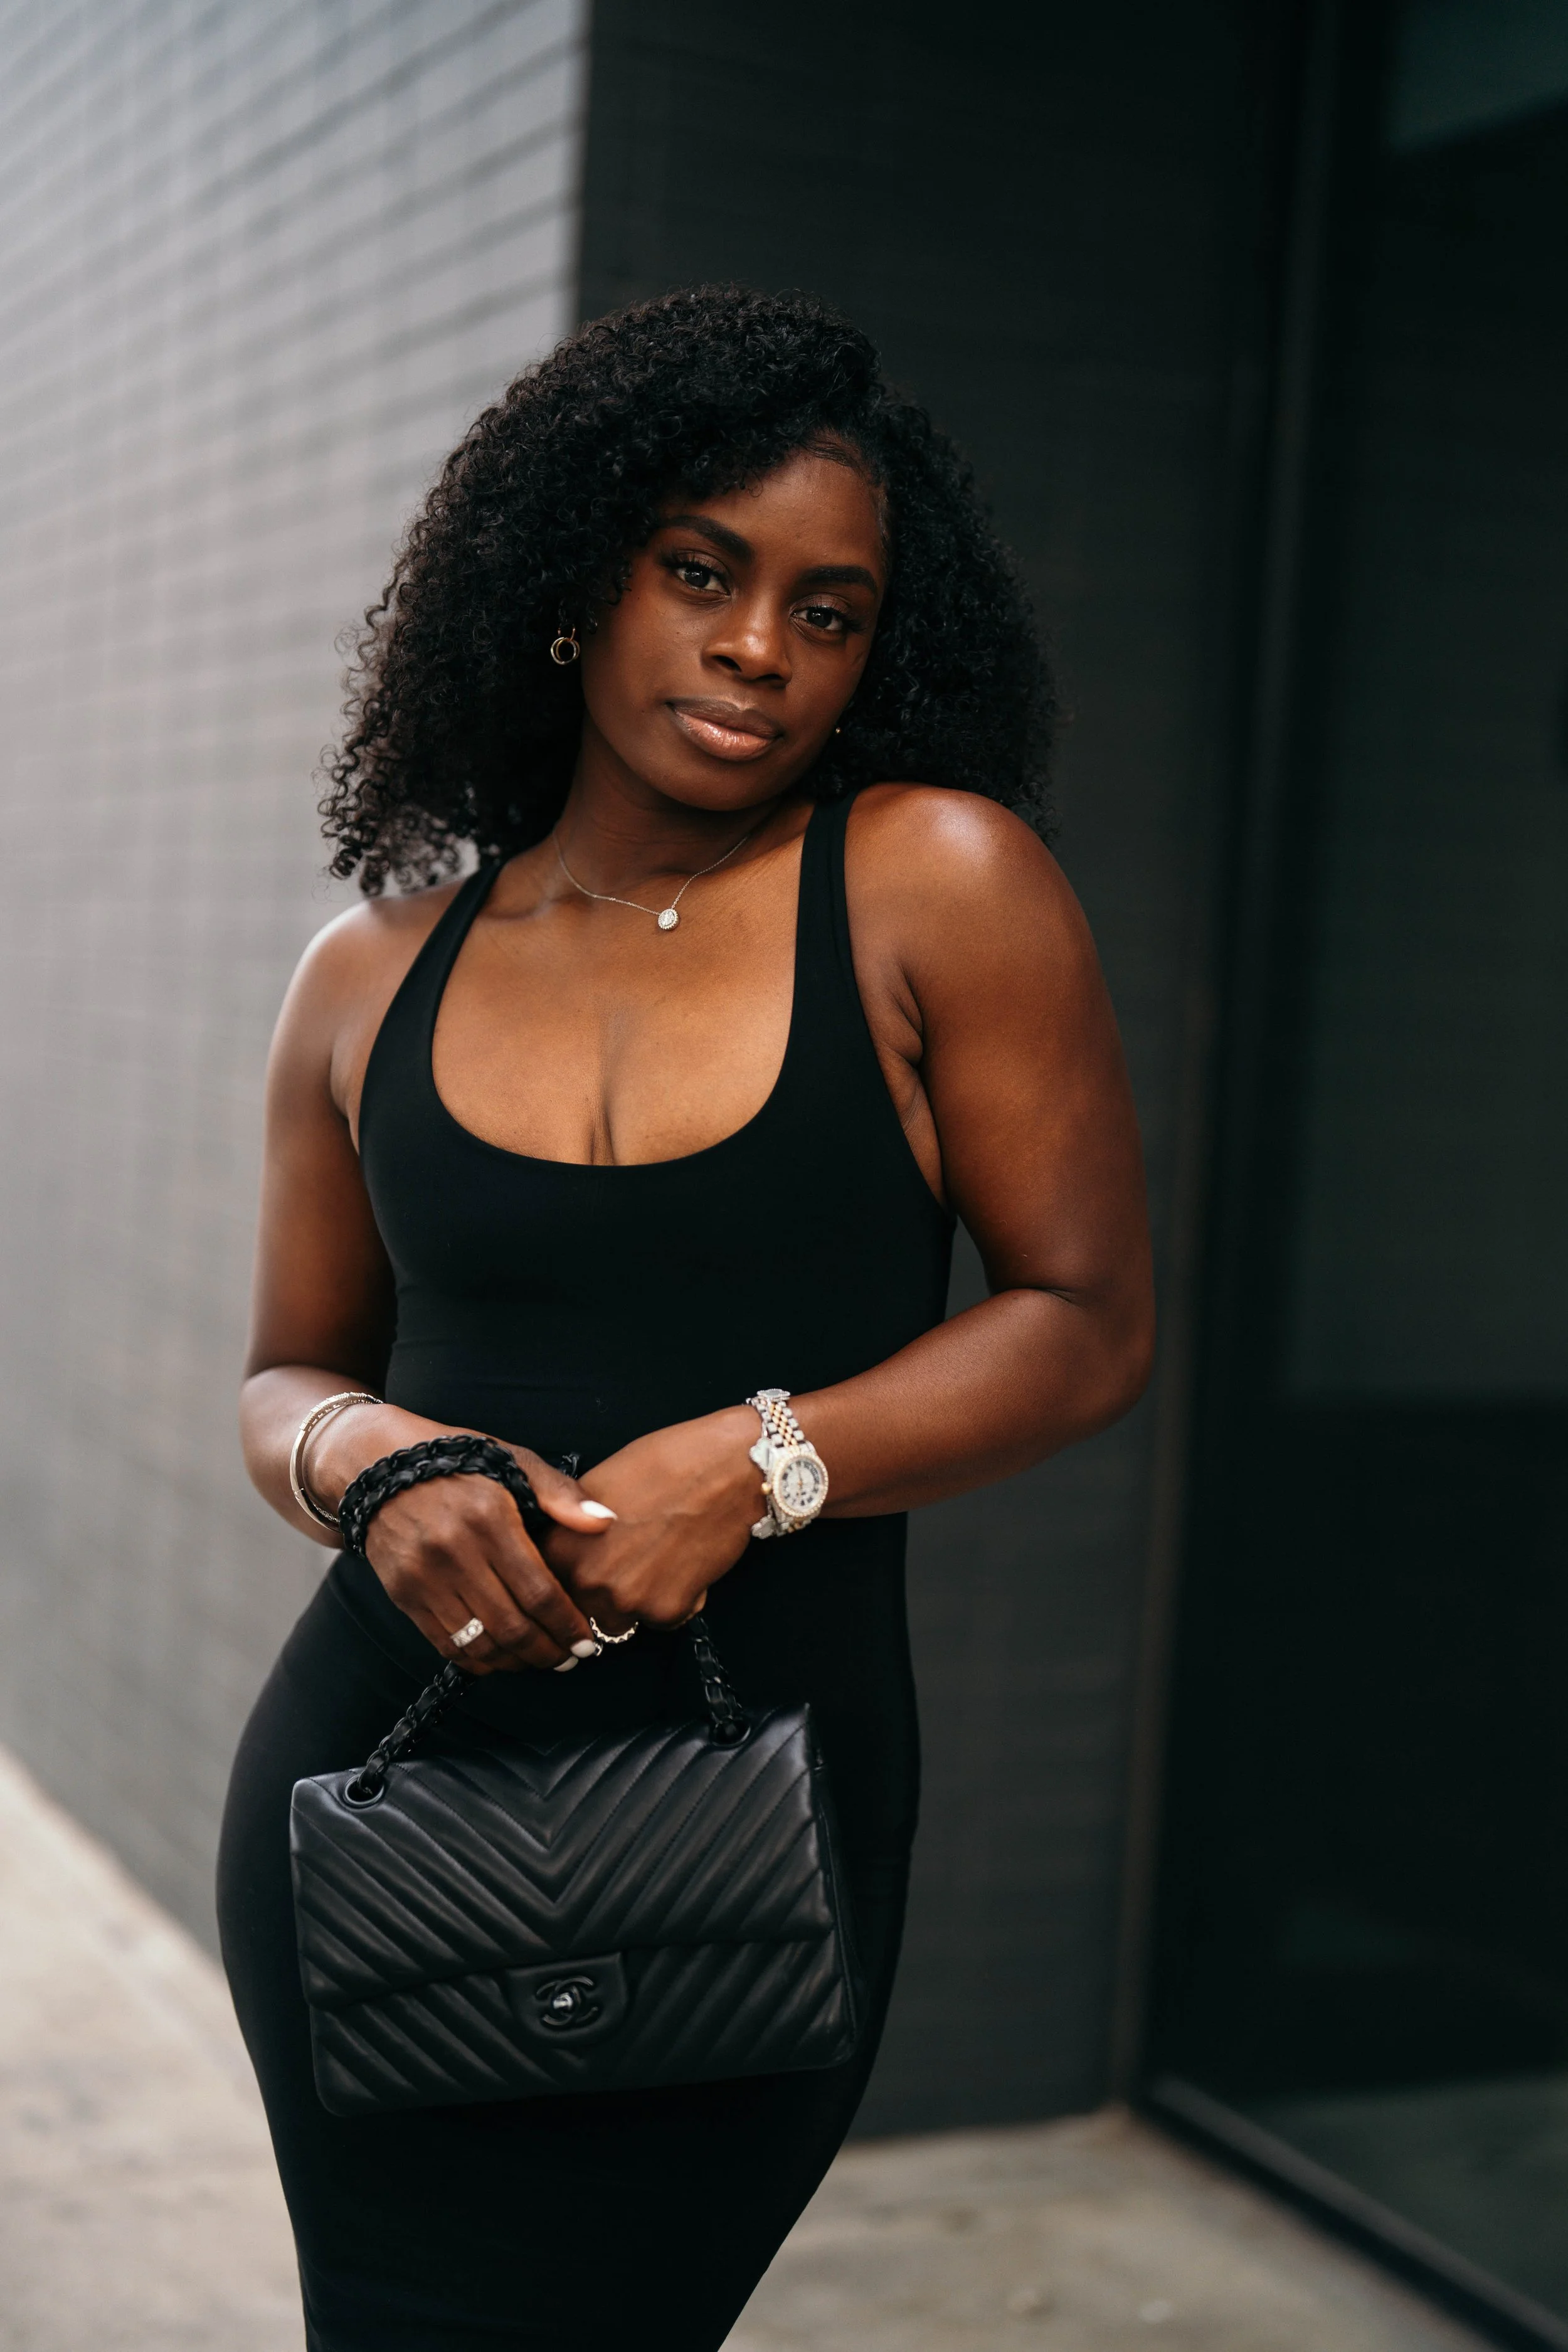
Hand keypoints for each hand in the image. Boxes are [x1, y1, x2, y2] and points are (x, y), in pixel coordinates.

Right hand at [308, 1404, 611, 1673]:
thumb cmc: (458, 1461)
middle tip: (571, 1659)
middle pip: (512, 1626)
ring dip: (516, 1663)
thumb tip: (606, 1522)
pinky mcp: (402, 1594)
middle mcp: (454, 1552)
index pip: (538, 1591)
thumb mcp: (513, 1461)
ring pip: (480, 1643)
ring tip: (541, 1661)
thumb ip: (560, 1494)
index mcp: (489, 1519)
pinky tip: (501, 1659)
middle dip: (549, 1652)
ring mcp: (424, 1578)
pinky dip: (478, 1661)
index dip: (567, 1625)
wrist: (376, 1466)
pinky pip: (446, 1644)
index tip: (587, 1641)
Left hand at [541, 1407, 762, 1632]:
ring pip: (619, 1621)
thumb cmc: (665, 1463)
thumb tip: (569, 1548)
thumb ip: (573, 1527)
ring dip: (633, 1602)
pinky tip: (684, 1564)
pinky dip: (673, 1600)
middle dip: (600, 1592)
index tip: (584, 1570)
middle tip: (628, 1561)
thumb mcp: (597, 1485)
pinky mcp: (668, 1612)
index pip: (546, 1585)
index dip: (566, 1578)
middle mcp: (588, 1580)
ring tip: (656, 1561)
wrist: (725, 1468)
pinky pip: (661, 1620)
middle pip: (581, 1609)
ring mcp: (628, 1600)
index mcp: (562, 1547)